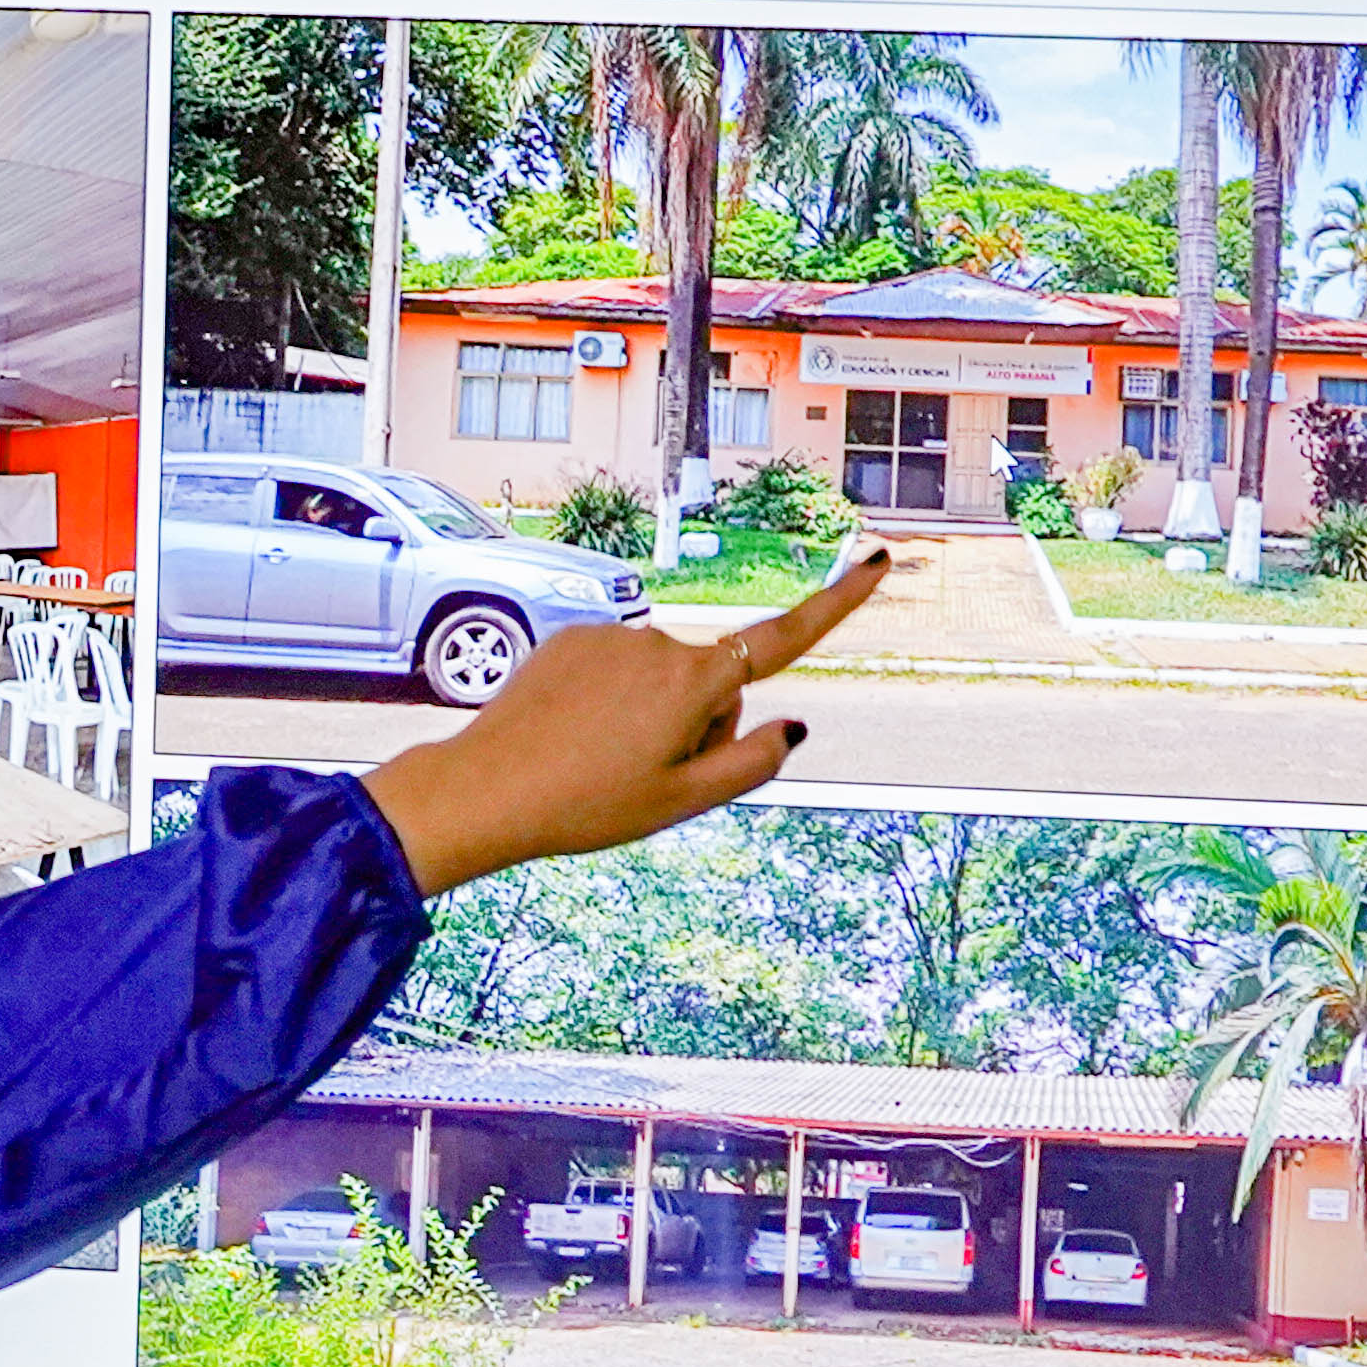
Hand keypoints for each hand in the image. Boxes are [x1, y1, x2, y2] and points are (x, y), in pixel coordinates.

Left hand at [360, 544, 889, 894]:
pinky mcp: (572, 637)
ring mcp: (612, 637)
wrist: (486, 790)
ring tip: (600, 761)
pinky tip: (573, 735)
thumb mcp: (682, 803)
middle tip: (646, 776)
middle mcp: (659, 644)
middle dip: (698, 726)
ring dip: (649, 717)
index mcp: (695, 683)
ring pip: (661, 681)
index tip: (879, 560)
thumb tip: (793, 726)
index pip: (783, 639)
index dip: (838, 602)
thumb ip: (752, 765)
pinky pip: (617, 670)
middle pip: (713, 686)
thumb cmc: (587, 806)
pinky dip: (609, 701)